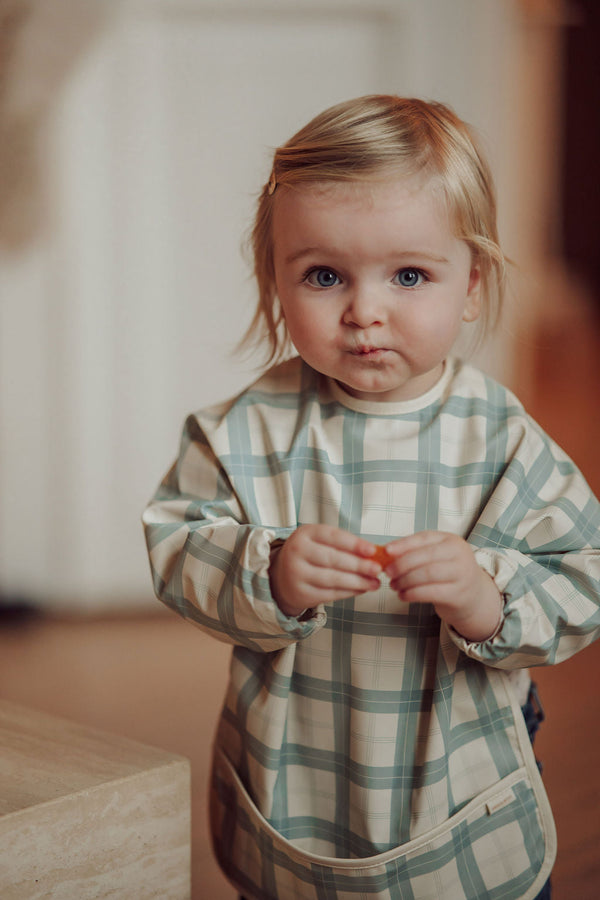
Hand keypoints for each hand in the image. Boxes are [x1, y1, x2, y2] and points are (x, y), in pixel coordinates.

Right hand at [269, 524, 381, 616]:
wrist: (283, 576)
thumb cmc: (310, 555)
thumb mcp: (320, 542)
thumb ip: (344, 545)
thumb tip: (374, 554)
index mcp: (304, 534)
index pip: (333, 537)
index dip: (354, 544)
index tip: (373, 550)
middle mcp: (296, 552)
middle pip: (333, 559)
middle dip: (359, 565)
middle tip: (377, 569)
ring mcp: (296, 574)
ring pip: (333, 579)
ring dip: (358, 582)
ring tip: (374, 583)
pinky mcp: (301, 593)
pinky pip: (330, 594)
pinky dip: (349, 592)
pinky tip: (361, 589)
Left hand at [383, 531, 502, 641]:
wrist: (474, 596)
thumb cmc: (448, 573)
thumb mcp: (437, 557)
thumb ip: (415, 552)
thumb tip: (386, 553)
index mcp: (451, 540)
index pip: (424, 538)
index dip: (403, 544)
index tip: (386, 551)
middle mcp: (460, 554)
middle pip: (425, 556)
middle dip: (402, 564)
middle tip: (387, 572)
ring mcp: (462, 574)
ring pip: (427, 574)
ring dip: (405, 580)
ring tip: (394, 585)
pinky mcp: (459, 594)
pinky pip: (430, 593)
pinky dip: (412, 594)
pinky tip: (403, 596)